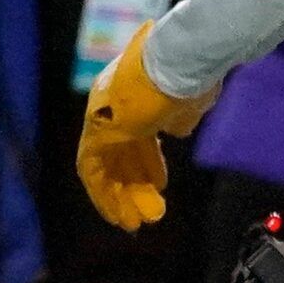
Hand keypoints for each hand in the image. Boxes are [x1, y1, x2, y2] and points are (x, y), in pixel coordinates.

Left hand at [75, 24, 214, 230]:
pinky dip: (103, 193)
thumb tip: (174, 129)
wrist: (182, 59)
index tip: (159, 184)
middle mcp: (112, 104)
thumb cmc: (192, 77)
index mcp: (135, 96)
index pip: (136, 136)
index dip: (148, 162)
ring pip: (103, 164)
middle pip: (118, 152)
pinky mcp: (99, 128)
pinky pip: (91, 166)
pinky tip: (118, 213)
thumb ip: (179, 119)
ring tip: (134, 223)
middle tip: (144, 213)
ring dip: (119, 196)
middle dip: (132, 185)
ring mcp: (103, 115)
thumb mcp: (188, 104)